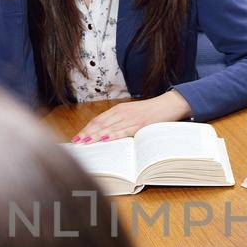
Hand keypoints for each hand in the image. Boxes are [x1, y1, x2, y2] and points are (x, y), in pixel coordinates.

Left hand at [71, 91, 190, 141]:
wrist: (170, 104)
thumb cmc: (152, 112)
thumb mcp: (133, 114)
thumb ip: (121, 121)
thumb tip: (107, 134)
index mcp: (119, 109)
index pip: (98, 120)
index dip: (87, 128)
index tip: (77, 136)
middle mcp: (122, 112)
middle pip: (100, 123)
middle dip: (87, 133)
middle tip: (76, 142)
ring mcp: (131, 118)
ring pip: (109, 127)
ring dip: (95, 135)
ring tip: (84, 142)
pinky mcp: (140, 124)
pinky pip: (123, 131)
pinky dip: (112, 135)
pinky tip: (104, 139)